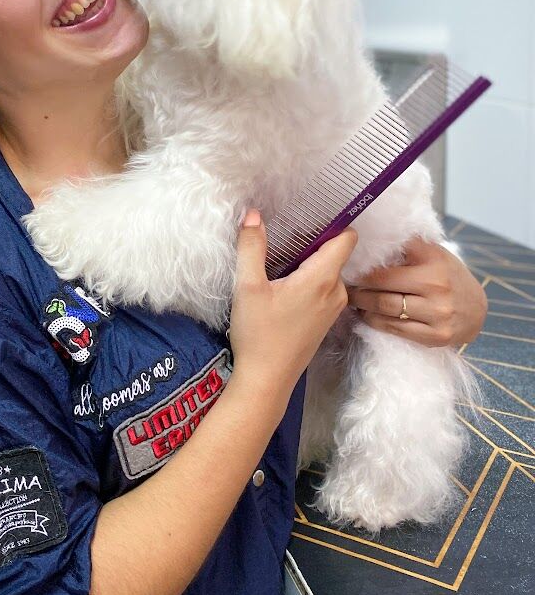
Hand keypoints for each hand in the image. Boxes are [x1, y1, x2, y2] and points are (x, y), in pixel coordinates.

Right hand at [228, 209, 357, 392]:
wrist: (266, 381)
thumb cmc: (258, 334)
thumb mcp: (248, 287)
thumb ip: (251, 247)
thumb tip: (253, 214)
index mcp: (323, 278)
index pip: (347, 238)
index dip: (333, 223)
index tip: (311, 214)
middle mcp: (336, 291)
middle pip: (335, 253)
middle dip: (313, 241)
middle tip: (284, 235)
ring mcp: (334, 307)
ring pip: (329, 271)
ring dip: (309, 262)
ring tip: (281, 259)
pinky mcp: (326, 320)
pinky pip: (324, 287)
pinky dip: (309, 279)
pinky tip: (285, 284)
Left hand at [346, 237, 486, 346]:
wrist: (477, 308)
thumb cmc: (447, 275)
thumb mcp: (432, 252)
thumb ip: (405, 245)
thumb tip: (370, 237)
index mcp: (433, 263)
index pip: (385, 268)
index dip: (362, 269)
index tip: (347, 268)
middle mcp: (437, 289)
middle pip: (382, 291)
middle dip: (358, 289)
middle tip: (344, 286)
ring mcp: (438, 315)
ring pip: (386, 311)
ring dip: (363, 306)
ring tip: (352, 300)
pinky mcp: (436, 336)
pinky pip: (396, 329)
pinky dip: (376, 322)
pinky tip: (367, 315)